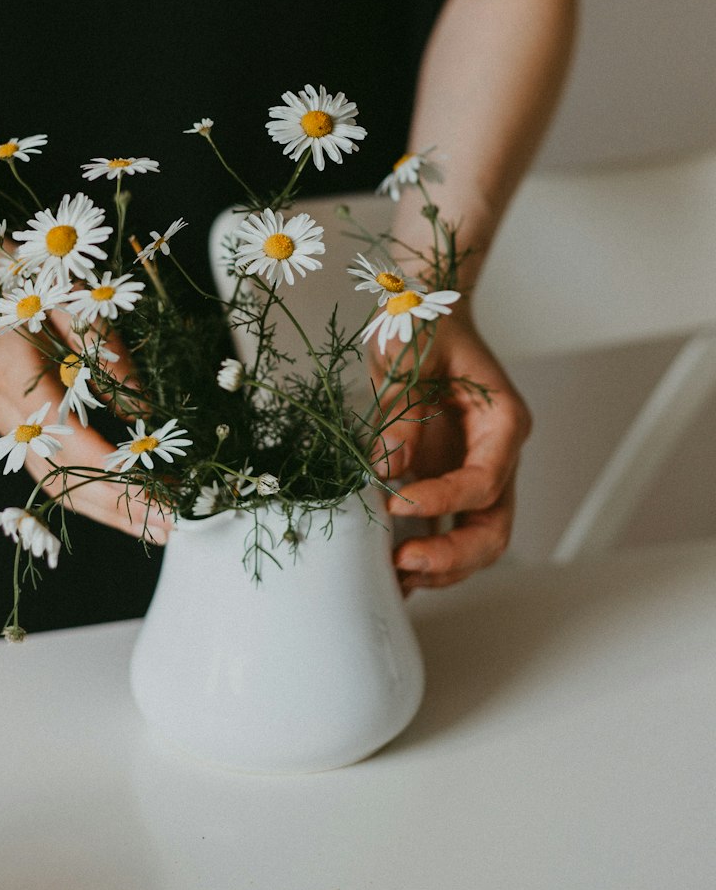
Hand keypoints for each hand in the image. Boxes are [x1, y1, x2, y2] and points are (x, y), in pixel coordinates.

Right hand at [0, 301, 172, 544]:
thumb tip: (140, 409)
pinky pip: (51, 475)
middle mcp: (1, 409)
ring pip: (53, 485)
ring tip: (158, 527)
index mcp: (10, 368)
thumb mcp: (74, 300)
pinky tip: (128, 508)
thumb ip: (105, 351)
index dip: (109, 467)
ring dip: (107, 511)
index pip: (63, 434)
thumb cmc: (30, 285)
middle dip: (117, 504)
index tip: (155, 487)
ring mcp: (4, 428)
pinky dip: (91, 495)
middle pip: (59, 473)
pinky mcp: (13, 436)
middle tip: (171, 524)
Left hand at [368, 306, 531, 594]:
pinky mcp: (443, 479)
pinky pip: (441, 528)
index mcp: (502, 423)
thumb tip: (387, 467)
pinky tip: (390, 574)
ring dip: (439, 565)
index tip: (396, 502)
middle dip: (454, 555)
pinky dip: (421, 553)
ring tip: (394, 577)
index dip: (444, 499)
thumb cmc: (425, 322)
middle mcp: (494, 455)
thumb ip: (402, 410)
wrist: (421, 312)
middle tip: (405, 564)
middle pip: (493, 527)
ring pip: (474, 538)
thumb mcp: (410, 353)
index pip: (484, 481)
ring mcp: (471, 471)